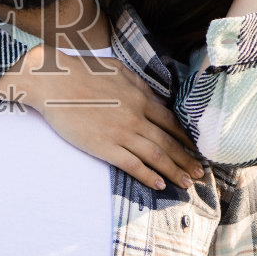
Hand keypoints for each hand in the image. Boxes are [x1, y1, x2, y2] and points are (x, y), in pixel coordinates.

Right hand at [0, 48, 204, 190]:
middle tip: (200, 173)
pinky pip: (132, 165)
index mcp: (141, 98)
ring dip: (174, 171)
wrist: (55, 82)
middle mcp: (136, 117)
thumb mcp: (120, 71)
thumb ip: (140, 86)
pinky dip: (148, 176)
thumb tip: (155, 98)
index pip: (171, 122)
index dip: (185, 138)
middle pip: (168, 142)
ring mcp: (121, 133)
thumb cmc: (84, 72)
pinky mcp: (105, 147)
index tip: (196, 149)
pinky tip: (159, 184)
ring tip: (187, 183)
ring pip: (156, 156)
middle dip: (186, 159)